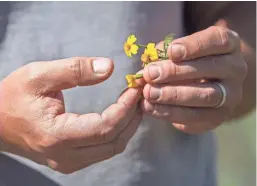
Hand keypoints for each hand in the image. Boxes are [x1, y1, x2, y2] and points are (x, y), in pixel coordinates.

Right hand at [0, 57, 141, 173]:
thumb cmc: (13, 97)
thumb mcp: (39, 75)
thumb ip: (75, 70)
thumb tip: (110, 67)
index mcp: (57, 135)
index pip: (105, 127)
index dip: (125, 108)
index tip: (134, 89)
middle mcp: (65, 156)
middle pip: (113, 142)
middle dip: (132, 118)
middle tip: (139, 95)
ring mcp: (68, 163)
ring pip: (111, 149)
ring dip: (127, 126)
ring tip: (133, 104)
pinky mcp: (71, 162)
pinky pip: (103, 151)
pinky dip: (117, 134)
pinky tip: (120, 116)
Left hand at [141, 26, 247, 133]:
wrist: (208, 84)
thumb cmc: (189, 60)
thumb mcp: (179, 50)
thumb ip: (164, 53)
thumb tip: (148, 62)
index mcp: (228, 45)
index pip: (218, 41)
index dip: (194, 46)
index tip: (171, 51)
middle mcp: (235, 69)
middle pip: (210, 68)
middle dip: (176, 72)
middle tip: (151, 74)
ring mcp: (230, 95)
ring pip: (205, 96)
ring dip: (173, 95)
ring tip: (149, 93)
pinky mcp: (219, 116)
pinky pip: (196, 117)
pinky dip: (171, 113)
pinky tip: (151, 107)